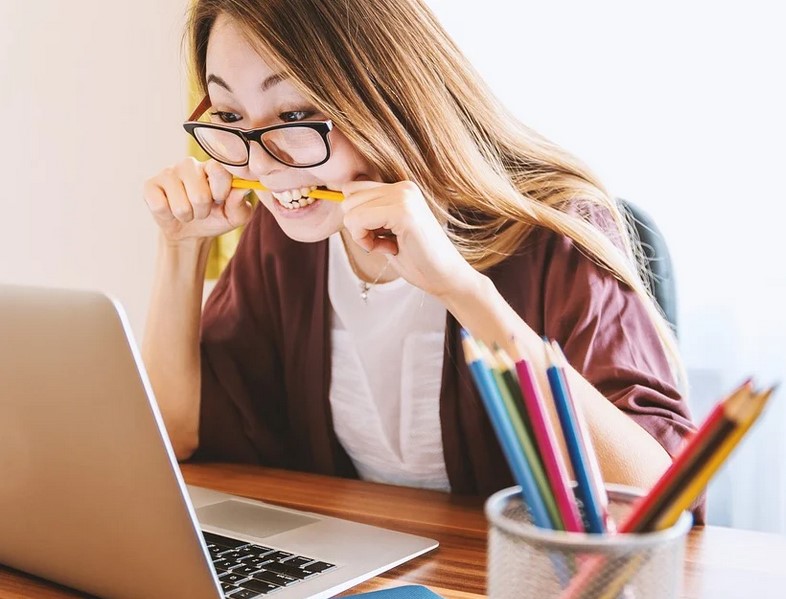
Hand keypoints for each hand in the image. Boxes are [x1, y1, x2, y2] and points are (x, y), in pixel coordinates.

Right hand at [143, 157, 253, 242]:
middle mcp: (190, 164)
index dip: (221, 192)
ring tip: (187, 211)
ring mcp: (168, 172)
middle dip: (203, 211)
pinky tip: (170, 210)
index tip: (220, 200)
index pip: (219, 171)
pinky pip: (160, 207)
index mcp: (213, 166)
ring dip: (187, 216)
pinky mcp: (150, 185)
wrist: (190, 232)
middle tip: (202, 209)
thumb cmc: (215, 217)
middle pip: (199, 195)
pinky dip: (168, 216)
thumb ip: (240, 204)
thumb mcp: (234, 216)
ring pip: (181, 206)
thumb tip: (243, 189)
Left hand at [340, 180, 479, 298]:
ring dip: (362, 235)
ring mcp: (404, 196)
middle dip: (358, 226)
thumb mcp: (387, 231)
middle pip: (348, 197)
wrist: (446, 278)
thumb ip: (369, 214)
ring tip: (389, 245)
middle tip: (384, 242)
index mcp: (401, 188)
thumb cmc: (417, 259)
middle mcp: (403, 187)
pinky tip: (389, 248)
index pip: (353, 189)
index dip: (357, 218)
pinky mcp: (403, 211)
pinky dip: (365, 241)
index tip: (379, 236)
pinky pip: (358, 220)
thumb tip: (340, 202)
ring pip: (350, 210)